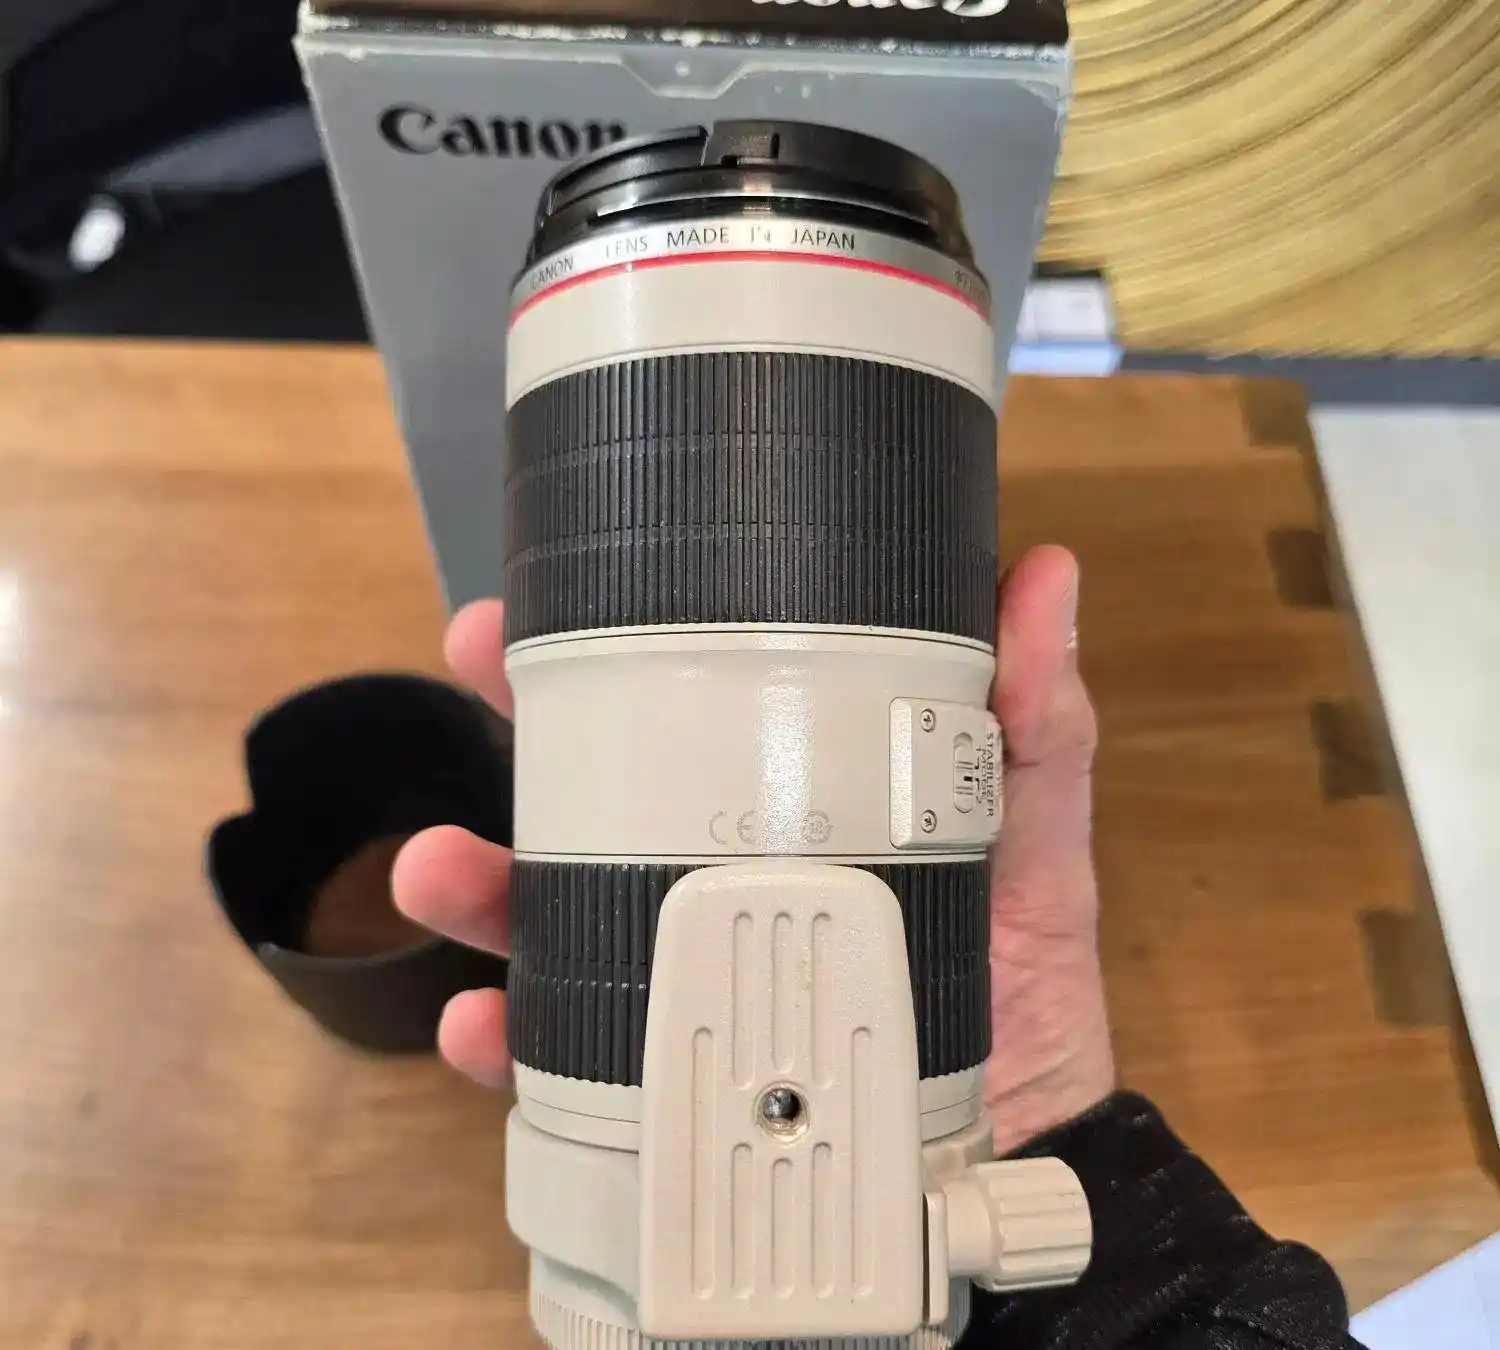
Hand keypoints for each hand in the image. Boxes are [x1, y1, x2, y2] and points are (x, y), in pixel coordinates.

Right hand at [391, 544, 1114, 1151]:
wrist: (1018, 1148)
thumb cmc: (1020, 980)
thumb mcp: (1031, 839)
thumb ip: (1034, 726)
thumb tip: (1041, 573)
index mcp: (781, 812)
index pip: (677, 718)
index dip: (602, 657)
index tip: (540, 600)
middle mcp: (712, 882)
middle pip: (584, 798)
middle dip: (508, 733)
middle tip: (469, 665)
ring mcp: (680, 976)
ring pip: (544, 921)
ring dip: (475, 888)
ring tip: (437, 869)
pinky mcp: (666, 1077)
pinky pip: (565, 1059)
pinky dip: (509, 1040)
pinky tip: (480, 1025)